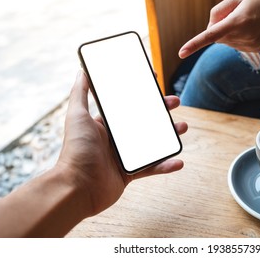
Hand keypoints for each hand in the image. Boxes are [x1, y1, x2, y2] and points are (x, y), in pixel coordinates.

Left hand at [57, 71, 187, 216]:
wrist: (77, 187)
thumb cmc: (76, 150)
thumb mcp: (77, 116)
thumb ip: (80, 94)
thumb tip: (82, 71)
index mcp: (106, 124)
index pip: (128, 105)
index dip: (142, 94)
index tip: (154, 81)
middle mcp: (116, 139)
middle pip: (145, 121)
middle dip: (161, 111)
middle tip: (175, 102)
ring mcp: (124, 156)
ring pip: (153, 143)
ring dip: (170, 135)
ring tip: (183, 127)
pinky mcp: (130, 173)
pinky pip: (152, 167)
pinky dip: (166, 165)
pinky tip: (179, 162)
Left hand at [178, 0, 259, 57]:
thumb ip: (218, 11)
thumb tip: (210, 28)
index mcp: (238, 21)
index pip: (211, 35)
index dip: (194, 44)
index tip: (181, 53)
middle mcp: (244, 36)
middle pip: (218, 37)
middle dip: (219, 27)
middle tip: (235, 14)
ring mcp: (251, 45)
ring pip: (226, 42)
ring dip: (229, 32)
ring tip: (247, 20)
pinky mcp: (255, 49)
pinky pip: (236, 45)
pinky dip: (238, 37)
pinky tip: (251, 28)